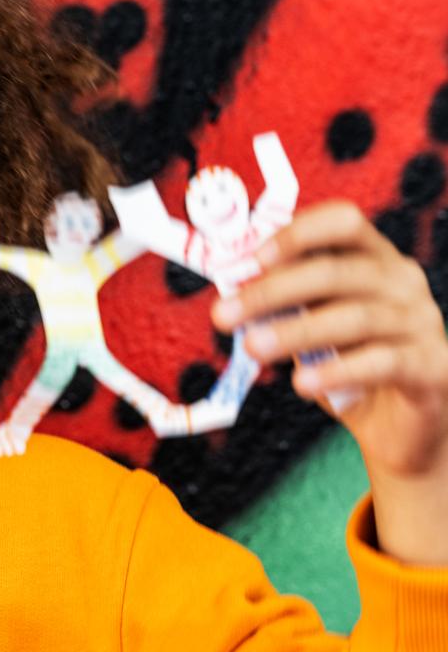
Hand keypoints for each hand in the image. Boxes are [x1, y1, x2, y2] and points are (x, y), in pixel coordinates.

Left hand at [211, 201, 447, 482]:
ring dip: (295, 332)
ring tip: (253, 348)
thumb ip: (286, 307)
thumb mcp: (313, 330)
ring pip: (356, 318)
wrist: (402, 428)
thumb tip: (233, 294)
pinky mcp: (433, 366)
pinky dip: (338, 371)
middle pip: (338, 272)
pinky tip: (303, 383)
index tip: (249, 260)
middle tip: (224, 315)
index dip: (296, 235)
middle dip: (273, 291)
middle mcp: (403, 282)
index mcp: (375, 260)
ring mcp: (422, 322)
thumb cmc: (351, 368)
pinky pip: (383, 362)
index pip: (343, 223)